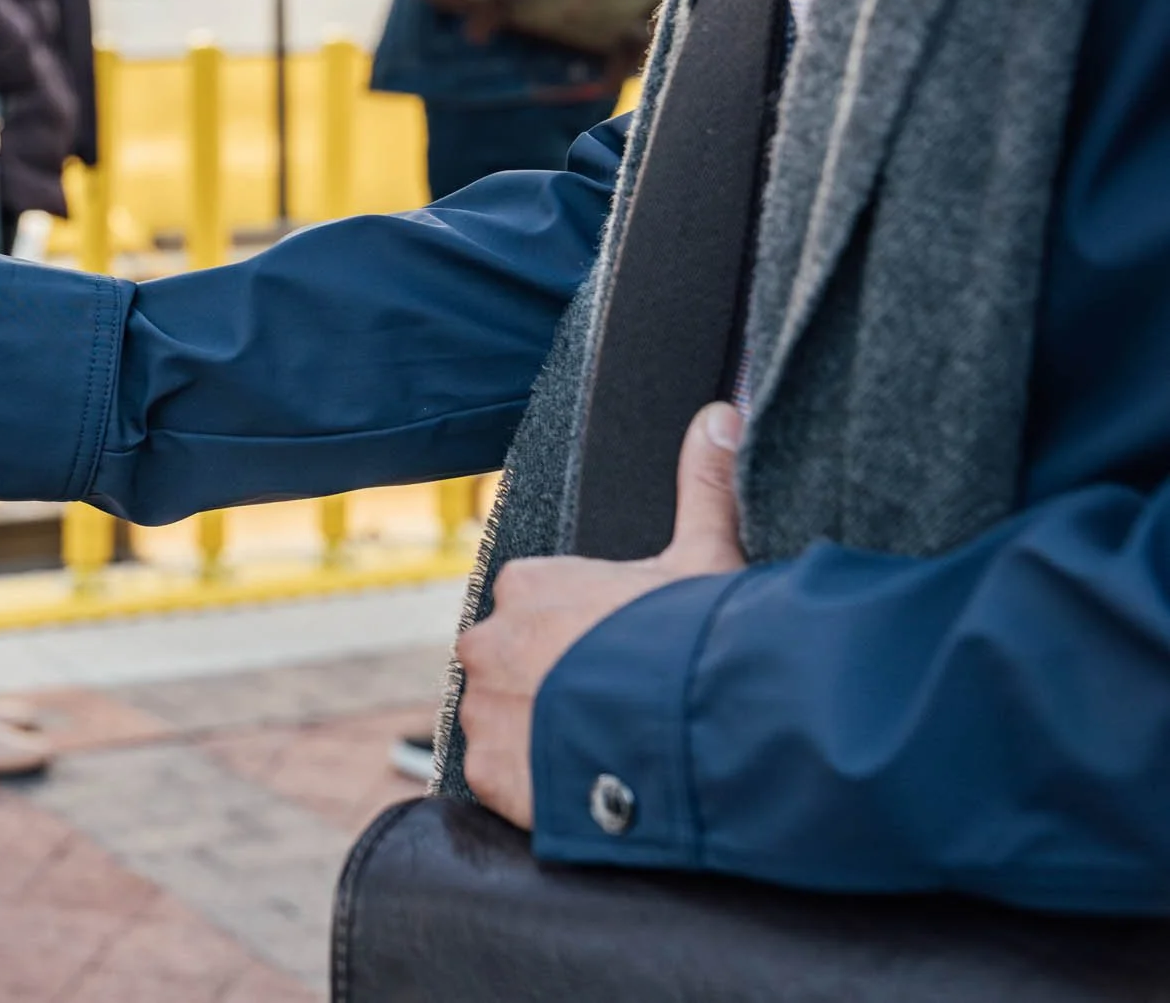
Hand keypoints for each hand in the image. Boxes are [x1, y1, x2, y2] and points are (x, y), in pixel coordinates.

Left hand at [457, 402, 747, 828]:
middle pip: (511, 663)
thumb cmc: (696, 638)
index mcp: (528, 584)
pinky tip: (583, 786)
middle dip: (550, 684)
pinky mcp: (487, 771)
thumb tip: (719, 414)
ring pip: (502, 720)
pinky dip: (533, 787)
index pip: (535, 606)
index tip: (618, 656)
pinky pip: (499, 777)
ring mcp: (482, 707)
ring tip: (601, 753)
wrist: (688, 732)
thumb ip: (703, 484)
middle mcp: (487, 639)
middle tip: (610, 708)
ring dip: (539, 735)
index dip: (581, 637)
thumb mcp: (705, 554)